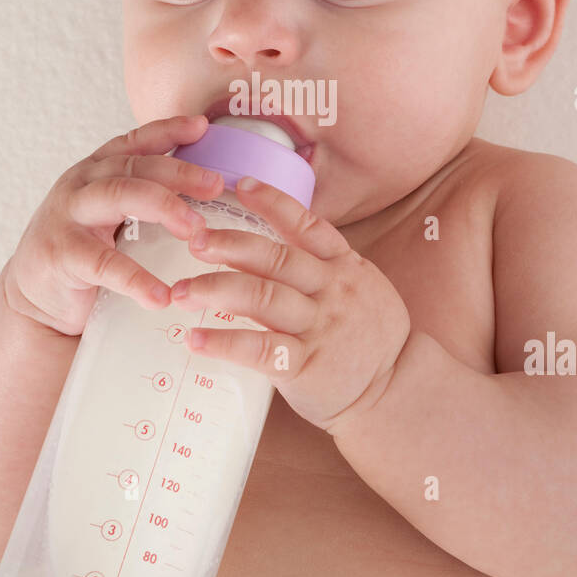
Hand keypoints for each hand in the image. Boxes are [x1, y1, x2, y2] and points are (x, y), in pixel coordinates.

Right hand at [4, 116, 223, 335]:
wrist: (36, 297)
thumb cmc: (83, 250)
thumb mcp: (111, 215)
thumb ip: (144, 196)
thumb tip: (207, 190)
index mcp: (97, 171)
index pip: (135, 142)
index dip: (168, 130)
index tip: (201, 126)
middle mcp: (81, 184)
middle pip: (135, 165)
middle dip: (179, 172)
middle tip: (215, 186)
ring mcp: (68, 216)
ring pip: (119, 194)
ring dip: (164, 208)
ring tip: (196, 232)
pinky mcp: (61, 254)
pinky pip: (104, 262)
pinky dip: (136, 279)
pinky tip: (160, 295)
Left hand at [171, 176, 411, 433]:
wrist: (397, 391)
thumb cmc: (369, 339)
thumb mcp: (361, 288)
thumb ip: (323, 267)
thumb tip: (272, 246)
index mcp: (344, 267)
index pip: (308, 225)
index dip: (274, 202)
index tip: (240, 185)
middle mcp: (332, 291)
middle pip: (276, 258)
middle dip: (231, 245)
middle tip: (194, 240)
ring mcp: (319, 328)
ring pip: (263, 297)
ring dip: (215, 290)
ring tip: (180, 291)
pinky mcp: (305, 367)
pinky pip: (260, 349)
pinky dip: (224, 342)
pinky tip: (195, 339)